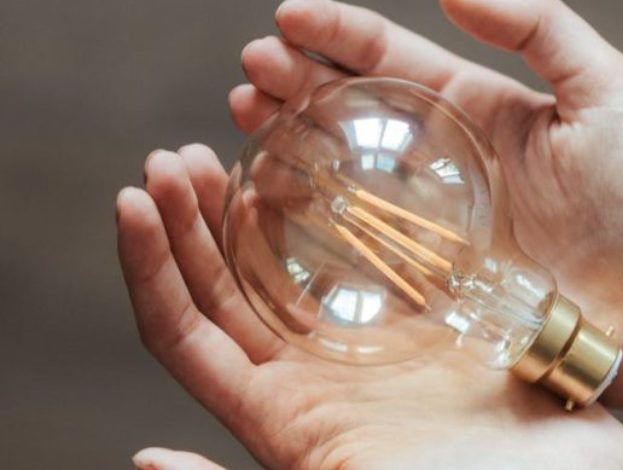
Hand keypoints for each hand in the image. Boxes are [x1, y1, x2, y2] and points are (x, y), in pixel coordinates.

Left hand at [117, 142, 622, 467]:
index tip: (134, 196)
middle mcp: (310, 382)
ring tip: (228, 151)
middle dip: (187, 222)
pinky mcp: (415, 331)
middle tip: (175, 157)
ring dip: (246, 210)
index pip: (185, 335)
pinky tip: (321, 180)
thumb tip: (144, 457)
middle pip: (222, 293)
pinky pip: (361, 265)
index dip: (150, 268)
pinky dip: (331, 221)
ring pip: (283, 272)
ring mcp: (361, 353)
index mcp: (280, 421)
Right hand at [232, 0, 622, 419]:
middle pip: (359, 114)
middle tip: (250, 72)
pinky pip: (366, 249)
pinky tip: (280, 206)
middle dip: (300, 86)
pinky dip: (319, 227)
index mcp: (486, 112)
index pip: (396, 61)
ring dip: (297, 147)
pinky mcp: (439, 282)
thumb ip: (537, 26)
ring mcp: (442, 225)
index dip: (339, 35)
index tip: (286, 17)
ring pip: (351, 176)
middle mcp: (453, 164)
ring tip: (250, 122)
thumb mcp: (609, 90)